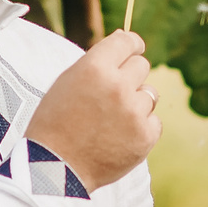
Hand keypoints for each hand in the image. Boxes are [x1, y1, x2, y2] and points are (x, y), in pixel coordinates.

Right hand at [24, 30, 159, 188]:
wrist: (54, 167)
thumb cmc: (55, 122)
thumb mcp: (68, 82)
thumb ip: (97, 62)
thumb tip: (126, 39)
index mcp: (95, 68)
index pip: (127, 41)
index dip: (132, 43)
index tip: (135, 47)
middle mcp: (117, 86)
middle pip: (142, 65)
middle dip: (129, 76)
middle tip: (113, 94)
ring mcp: (134, 112)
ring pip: (150, 93)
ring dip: (136, 102)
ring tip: (112, 119)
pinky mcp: (145, 136)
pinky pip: (153, 121)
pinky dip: (140, 127)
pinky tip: (119, 136)